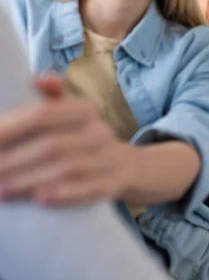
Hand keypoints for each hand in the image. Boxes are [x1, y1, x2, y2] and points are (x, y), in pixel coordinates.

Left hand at [0, 75, 136, 204]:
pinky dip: (65, 194)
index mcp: (85, 110)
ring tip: (3, 189)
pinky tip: (40, 199)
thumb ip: (52, 96)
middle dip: (15, 161)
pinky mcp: (113, 184)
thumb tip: (37, 79)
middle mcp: (99, 132)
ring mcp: (108, 159)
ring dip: (32, 180)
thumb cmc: (84, 138)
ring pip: (68, 168)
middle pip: (52, 145)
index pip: (44, 114)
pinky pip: (90, 190)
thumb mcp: (72, 113)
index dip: (13, 128)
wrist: (126, 166)